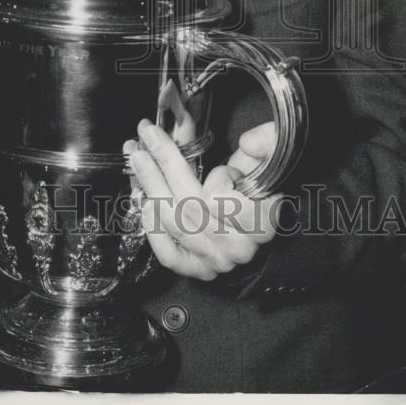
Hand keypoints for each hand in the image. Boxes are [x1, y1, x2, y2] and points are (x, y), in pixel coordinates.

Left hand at [126, 119, 280, 281]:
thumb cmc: (257, 183)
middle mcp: (238, 247)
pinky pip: (167, 252)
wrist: (256, 215)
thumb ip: (265, 144)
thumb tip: (248, 143)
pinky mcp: (195, 268)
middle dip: (163, 165)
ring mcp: (215, 261)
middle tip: (147, 136)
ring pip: (174, 224)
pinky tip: (145, 201)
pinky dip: (153, 227)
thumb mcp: (267, 156)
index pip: (222, 199)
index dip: (217, 178)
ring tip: (139, 157)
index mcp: (262, 222)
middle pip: (190, 206)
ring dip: (150, 186)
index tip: (217, 163)